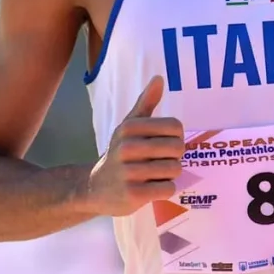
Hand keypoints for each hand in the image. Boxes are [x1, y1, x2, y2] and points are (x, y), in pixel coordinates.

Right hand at [88, 75, 184, 216]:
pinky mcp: (133, 195)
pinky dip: (165, 189)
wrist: (95, 187)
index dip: (176, 137)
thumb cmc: (120, 153)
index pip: (175, 126)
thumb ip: (146, 103)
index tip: (164, 143)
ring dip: (170, 174)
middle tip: (160, 161)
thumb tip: (159, 78)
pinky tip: (151, 188)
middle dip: (174, 157)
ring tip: (154, 175)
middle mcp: (127, 147)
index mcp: (129, 127)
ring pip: (174, 169)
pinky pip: (168, 189)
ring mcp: (129, 172)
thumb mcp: (129, 127)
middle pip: (177, 148)